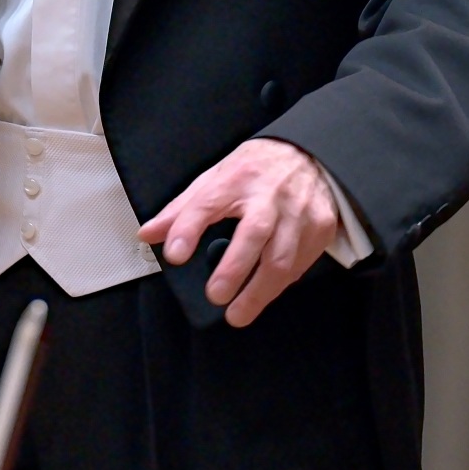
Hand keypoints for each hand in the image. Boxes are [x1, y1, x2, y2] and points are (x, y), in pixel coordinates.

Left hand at [134, 138, 340, 327]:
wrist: (309, 155)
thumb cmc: (255, 171)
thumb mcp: (214, 178)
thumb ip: (181, 209)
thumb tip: (147, 234)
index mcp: (236, 178)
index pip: (207, 202)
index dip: (188, 228)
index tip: (174, 255)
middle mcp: (269, 195)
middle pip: (254, 233)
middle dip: (233, 269)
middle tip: (215, 296)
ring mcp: (299, 212)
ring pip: (282, 257)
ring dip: (259, 292)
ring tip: (237, 314)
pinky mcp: (320, 228)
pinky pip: (300, 264)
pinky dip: (280, 284)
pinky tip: (264, 293)